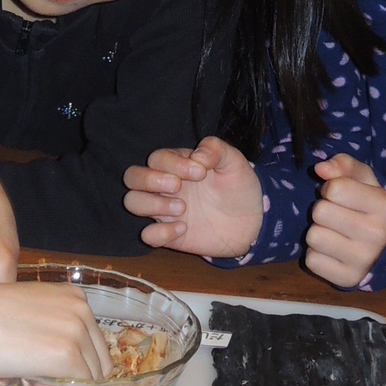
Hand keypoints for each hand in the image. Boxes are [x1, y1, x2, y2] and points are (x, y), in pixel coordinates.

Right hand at [0, 278, 111, 380]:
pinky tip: (28, 379)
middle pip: (98, 364)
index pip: (93, 346)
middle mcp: (82, 309)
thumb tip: (68, 370)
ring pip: (92, 380)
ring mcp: (77, 330)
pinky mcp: (67, 354)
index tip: (33, 358)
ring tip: (26, 373)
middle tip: (30, 372)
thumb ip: (54, 334)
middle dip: (68, 376)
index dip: (67, 362)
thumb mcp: (30, 317)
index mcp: (75, 297)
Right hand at [123, 137, 262, 256]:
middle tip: (178, 187)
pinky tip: (184, 228)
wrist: (253, 221)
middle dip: (149, 180)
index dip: (173, 163)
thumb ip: (216, 149)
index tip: (201, 173)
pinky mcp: (169, 235)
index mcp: (177, 165)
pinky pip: (147, 235)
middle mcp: (164, 186)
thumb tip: (197, 156)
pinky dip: (160, 233)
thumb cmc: (238, 186)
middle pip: (132, 177)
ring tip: (182, 208)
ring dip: (152, 205)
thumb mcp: (234, 162)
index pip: (157, 158)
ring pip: (132, 202)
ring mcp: (164, 211)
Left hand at [304, 154, 385, 288]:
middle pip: (320, 212)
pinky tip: (333, 251)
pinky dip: (317, 254)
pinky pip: (311, 261)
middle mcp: (377, 235)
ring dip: (318, 232)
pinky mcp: (348, 280)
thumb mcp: (364, 179)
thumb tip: (320, 169)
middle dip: (323, 209)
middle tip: (336, 215)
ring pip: (313, 237)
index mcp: (384, 205)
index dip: (331, 188)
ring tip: (333, 232)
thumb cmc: (369, 205)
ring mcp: (363, 261)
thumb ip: (343, 165)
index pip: (335, 189)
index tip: (340, 195)